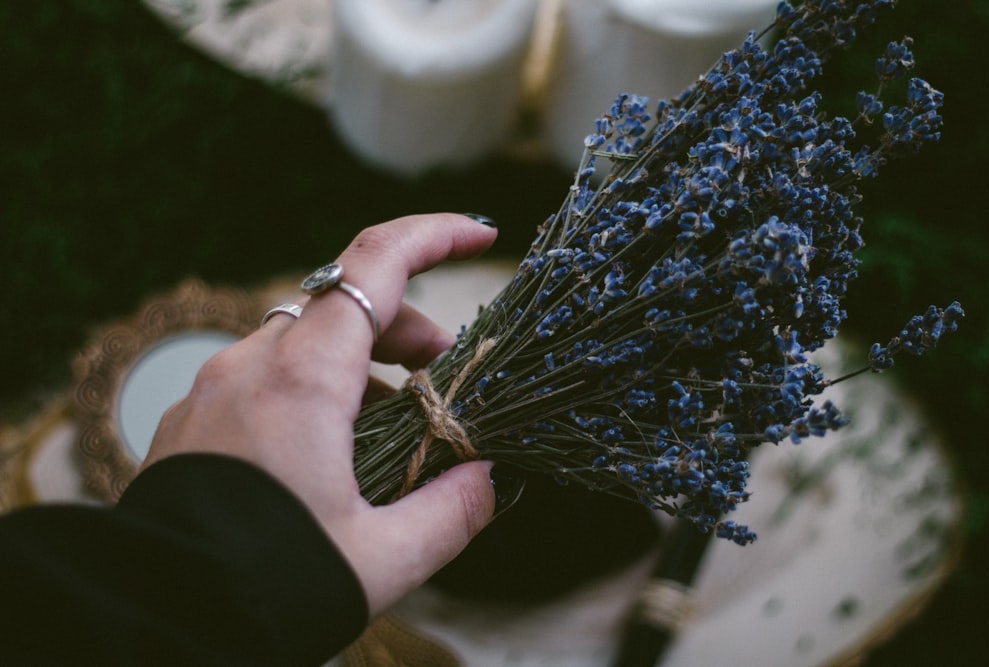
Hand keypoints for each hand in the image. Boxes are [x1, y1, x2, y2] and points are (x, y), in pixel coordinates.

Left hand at [144, 213, 508, 615]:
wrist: (155, 618)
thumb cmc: (264, 586)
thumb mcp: (383, 559)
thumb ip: (452, 510)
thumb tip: (487, 478)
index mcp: (303, 378)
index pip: (377, 263)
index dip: (437, 234)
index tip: (481, 236)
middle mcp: (252, 364)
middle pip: (345, 300)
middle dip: (407, 321)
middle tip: (446, 370)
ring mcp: (215, 386)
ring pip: (303, 336)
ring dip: (360, 356)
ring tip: (394, 419)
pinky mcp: (195, 415)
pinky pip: (265, 373)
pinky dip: (314, 383)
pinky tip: (332, 445)